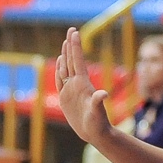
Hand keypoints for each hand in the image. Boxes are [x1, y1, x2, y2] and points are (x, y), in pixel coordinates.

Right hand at [55, 28, 113, 144]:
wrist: (94, 133)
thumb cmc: (98, 124)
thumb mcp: (97, 112)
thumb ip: (98, 102)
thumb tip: (103, 95)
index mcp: (83, 84)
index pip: (78, 60)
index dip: (75, 46)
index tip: (75, 31)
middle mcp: (77, 84)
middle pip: (72, 60)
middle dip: (71, 45)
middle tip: (71, 30)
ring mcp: (71, 90)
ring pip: (66, 68)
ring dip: (65, 55)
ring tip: (65, 43)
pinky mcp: (65, 98)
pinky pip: (60, 81)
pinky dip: (59, 70)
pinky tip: (60, 62)